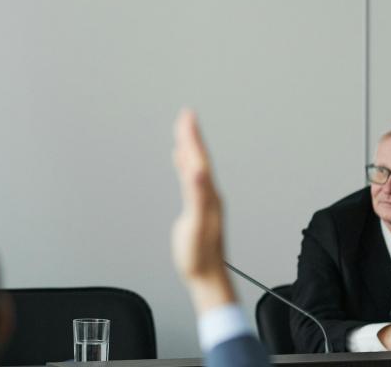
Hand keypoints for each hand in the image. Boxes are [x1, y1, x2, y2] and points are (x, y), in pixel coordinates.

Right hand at [170, 109, 234, 312]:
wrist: (206, 275)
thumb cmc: (199, 255)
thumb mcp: (196, 224)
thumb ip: (198, 196)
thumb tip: (197, 171)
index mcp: (208, 194)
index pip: (199, 158)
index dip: (193, 137)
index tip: (188, 115)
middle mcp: (208, 194)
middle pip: (199, 158)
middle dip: (192, 135)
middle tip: (186, 115)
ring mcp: (203, 201)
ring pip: (195, 166)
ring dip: (189, 148)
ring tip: (184, 132)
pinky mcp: (196, 209)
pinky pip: (190, 179)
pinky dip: (185, 166)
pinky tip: (182, 162)